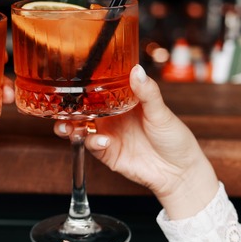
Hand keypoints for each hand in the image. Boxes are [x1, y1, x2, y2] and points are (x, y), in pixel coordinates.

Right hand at [53, 64, 218, 218]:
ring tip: (68, 126)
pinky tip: (103, 140)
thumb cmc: (175, 138)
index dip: (83, 86)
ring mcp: (108, 135)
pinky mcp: (107, 154)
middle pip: (82, 109)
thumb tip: (137, 70)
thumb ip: (147, 92)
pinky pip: (92, 146)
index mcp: (122, 102)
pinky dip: (92, 142)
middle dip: (67, 108)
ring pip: (79, 128)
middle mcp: (111, 117)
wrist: (180, 172)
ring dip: (69, 126)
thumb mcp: (161, 112)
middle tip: (60, 107)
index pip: (97, 90)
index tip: (71, 80)